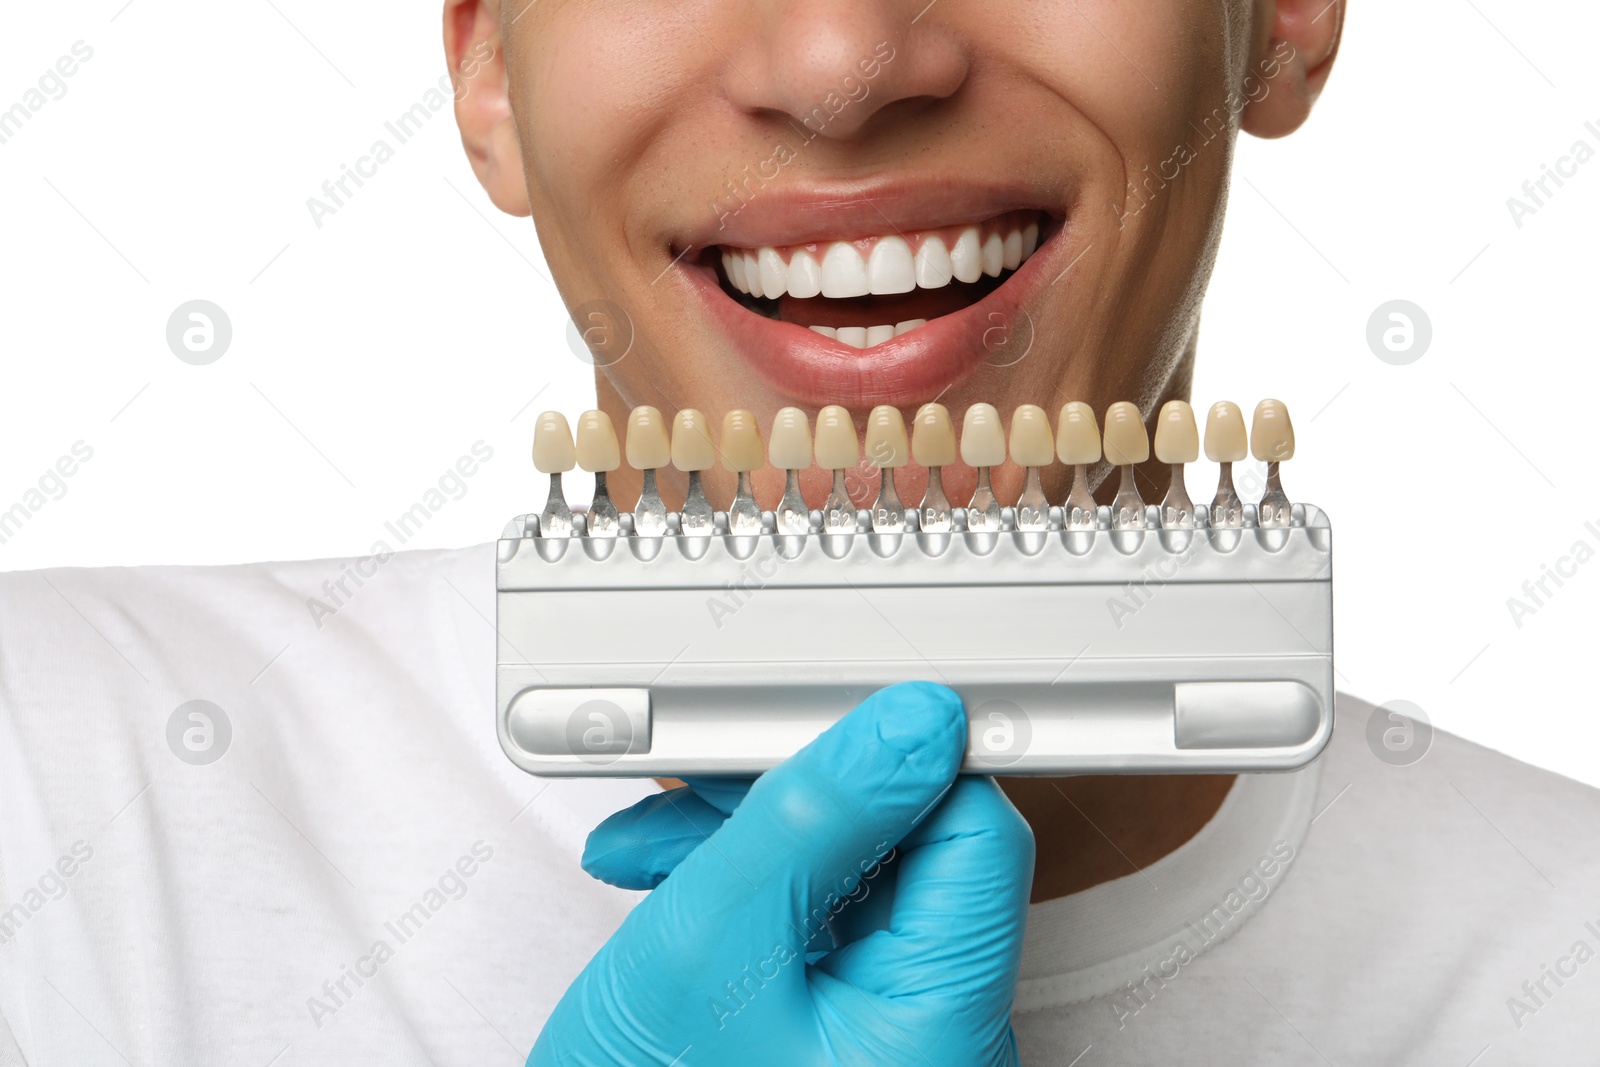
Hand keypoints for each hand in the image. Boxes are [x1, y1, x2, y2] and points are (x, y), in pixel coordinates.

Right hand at [529, 682, 1034, 1065]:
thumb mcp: (708, 944)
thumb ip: (815, 818)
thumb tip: (911, 723)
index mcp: (940, 1022)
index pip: (976, 833)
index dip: (902, 756)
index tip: (822, 713)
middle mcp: (935, 1028)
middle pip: (907, 846)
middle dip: (795, 796)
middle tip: (703, 775)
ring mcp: (887, 1030)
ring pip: (849, 874)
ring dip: (750, 836)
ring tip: (655, 844)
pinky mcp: (839, 1028)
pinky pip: (814, 920)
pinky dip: (741, 885)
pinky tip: (666, 877)